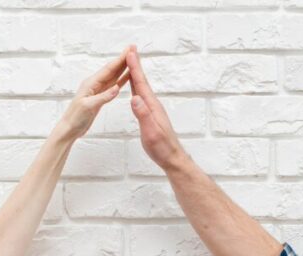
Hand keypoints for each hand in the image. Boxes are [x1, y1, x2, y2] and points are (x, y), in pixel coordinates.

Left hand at [56, 48, 130, 140]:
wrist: (70, 128)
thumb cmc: (75, 118)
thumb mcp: (88, 106)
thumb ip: (103, 97)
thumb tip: (117, 88)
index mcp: (91, 83)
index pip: (109, 69)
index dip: (120, 59)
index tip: (130, 50)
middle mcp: (95, 84)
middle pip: (112, 69)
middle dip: (123, 59)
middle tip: (134, 48)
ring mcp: (98, 90)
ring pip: (113, 76)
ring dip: (123, 67)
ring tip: (133, 59)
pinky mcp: (100, 97)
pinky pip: (113, 85)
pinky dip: (121, 80)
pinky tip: (127, 76)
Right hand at [125, 46, 187, 171]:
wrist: (172, 157)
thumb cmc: (161, 147)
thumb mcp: (150, 132)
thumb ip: (143, 115)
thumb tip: (134, 98)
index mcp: (151, 106)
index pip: (140, 83)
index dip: (134, 68)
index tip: (130, 52)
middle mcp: (153, 104)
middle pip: (142, 81)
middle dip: (136, 65)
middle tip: (131, 50)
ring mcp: (152, 109)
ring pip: (141, 87)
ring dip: (136, 74)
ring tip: (131, 63)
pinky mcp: (150, 114)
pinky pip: (141, 96)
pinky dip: (136, 87)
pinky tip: (134, 87)